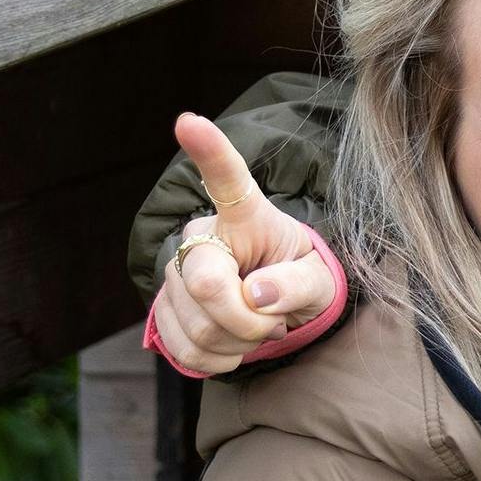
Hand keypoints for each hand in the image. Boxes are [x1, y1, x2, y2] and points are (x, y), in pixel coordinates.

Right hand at [151, 113, 339, 374]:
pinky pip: (182, 351)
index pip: (226, 179)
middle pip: (206, 288)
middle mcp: (200, 237)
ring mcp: (175, 274)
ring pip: (194, 328)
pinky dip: (216, 361)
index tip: (189, 120)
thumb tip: (257, 295)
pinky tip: (232, 345)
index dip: (208, 151)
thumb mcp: (318, 281)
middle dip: (247, 322)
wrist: (276, 307)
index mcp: (244, 216)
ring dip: (236, 344)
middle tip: (273, 321)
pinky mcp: (162, 310)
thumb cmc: (298, 279)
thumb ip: (297, 285)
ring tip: (256, 328)